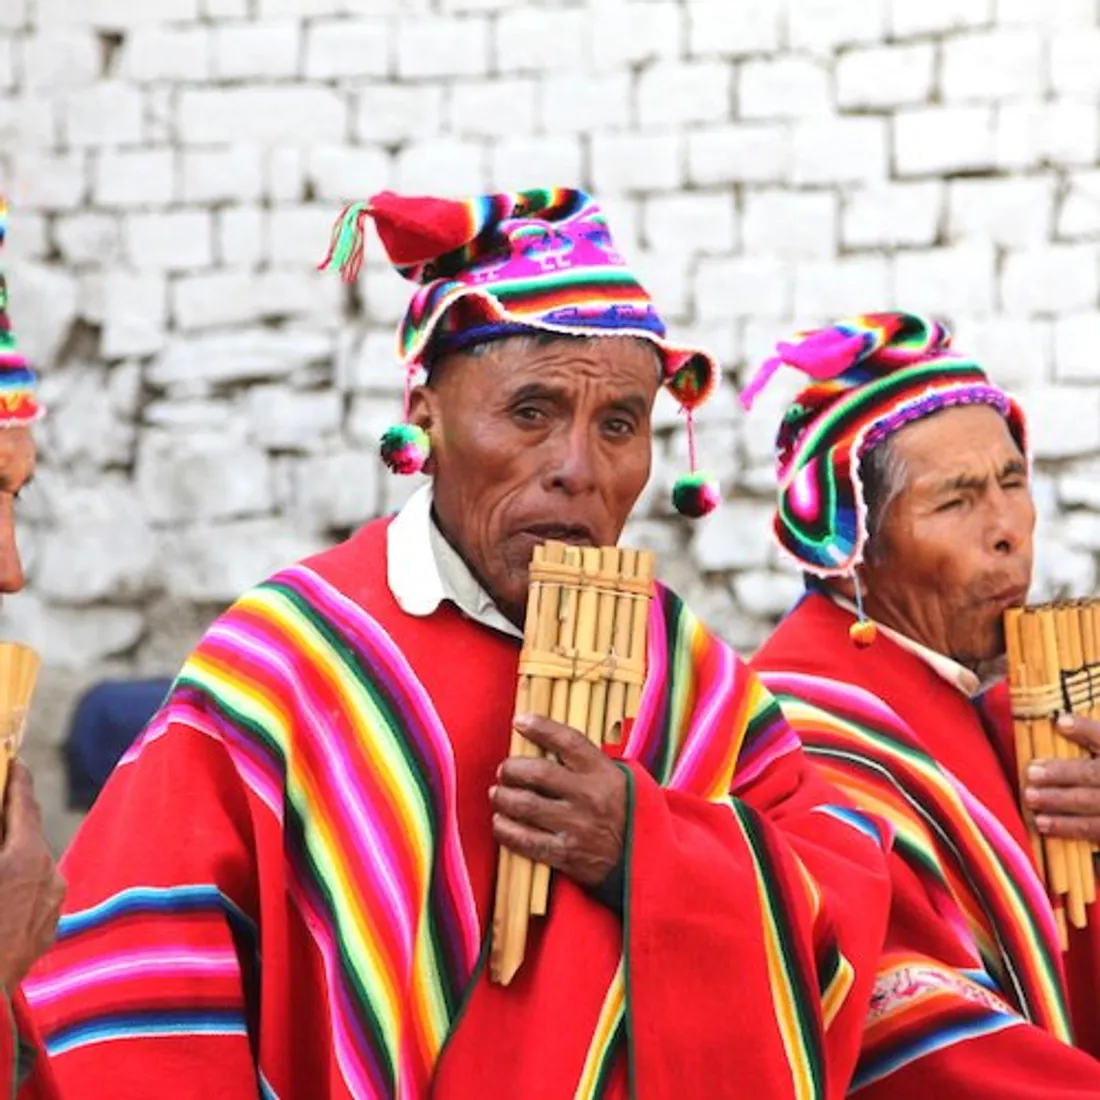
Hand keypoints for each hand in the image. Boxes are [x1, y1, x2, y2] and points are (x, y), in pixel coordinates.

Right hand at [0, 763, 65, 990]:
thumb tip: (4, 819)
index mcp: (25, 858)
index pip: (23, 803)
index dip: (16, 779)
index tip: (12, 761)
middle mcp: (49, 876)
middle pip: (26, 834)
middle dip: (6, 822)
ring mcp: (51, 905)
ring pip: (30, 866)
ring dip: (8, 858)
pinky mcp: (46, 930)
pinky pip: (31, 894)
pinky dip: (12, 886)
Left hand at [490, 714, 625, 888]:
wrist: (644, 860)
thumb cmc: (624, 812)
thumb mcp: (618, 779)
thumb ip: (587, 762)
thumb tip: (544, 742)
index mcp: (604, 773)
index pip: (568, 741)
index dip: (540, 727)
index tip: (519, 721)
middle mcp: (590, 797)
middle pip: (538, 773)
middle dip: (512, 768)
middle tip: (504, 770)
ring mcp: (577, 827)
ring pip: (525, 805)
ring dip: (503, 797)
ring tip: (497, 794)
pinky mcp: (567, 854)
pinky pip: (525, 840)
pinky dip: (506, 830)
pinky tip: (500, 822)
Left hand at [1023, 714, 1099, 841]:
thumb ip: (1090, 738)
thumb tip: (1059, 721)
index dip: (1086, 729)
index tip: (1061, 722)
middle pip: (1094, 774)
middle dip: (1062, 773)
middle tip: (1031, 773)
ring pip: (1092, 803)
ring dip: (1059, 802)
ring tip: (1030, 798)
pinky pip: (1094, 831)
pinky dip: (1068, 828)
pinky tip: (1043, 826)